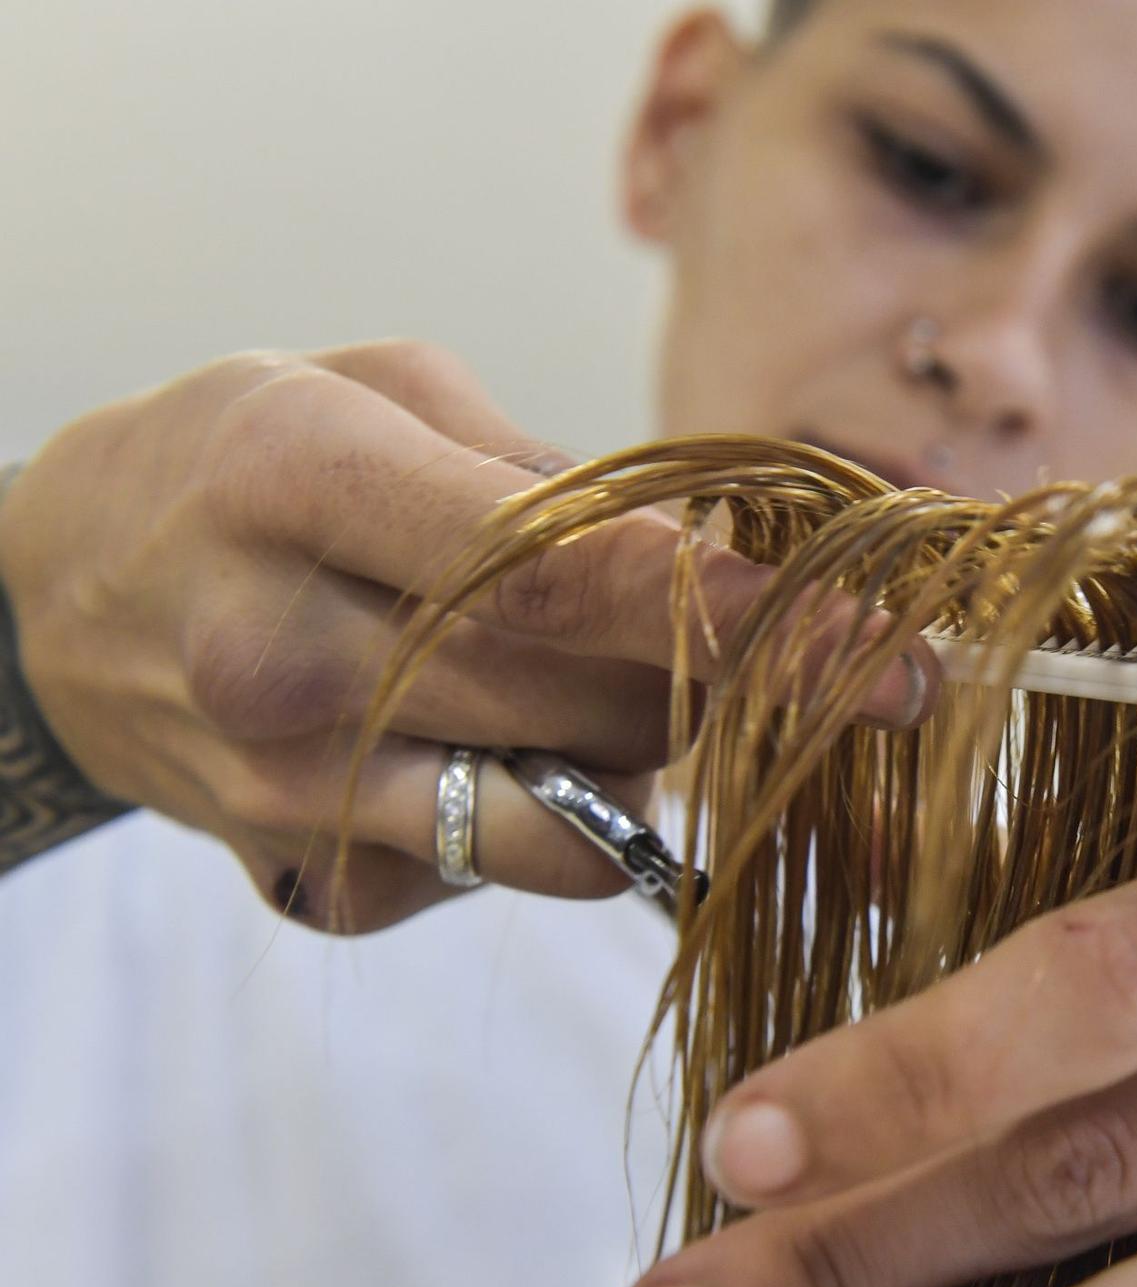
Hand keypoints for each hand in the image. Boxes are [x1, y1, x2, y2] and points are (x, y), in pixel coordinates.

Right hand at [0, 340, 930, 929]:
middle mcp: (288, 654)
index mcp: (305, 482)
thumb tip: (722, 563)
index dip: (746, 615)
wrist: (53, 591)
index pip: (563, 571)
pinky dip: (550, 816)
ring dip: (643, 763)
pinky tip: (497, 745)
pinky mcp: (315, 882)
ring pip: (566, 823)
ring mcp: (291, 790)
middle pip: (589, 702)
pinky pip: (504, 877)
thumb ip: (549, 474)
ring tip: (619, 692)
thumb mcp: (378, 390)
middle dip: (726, 685)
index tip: (890, 647)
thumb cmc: (241, 462)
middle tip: (804, 654)